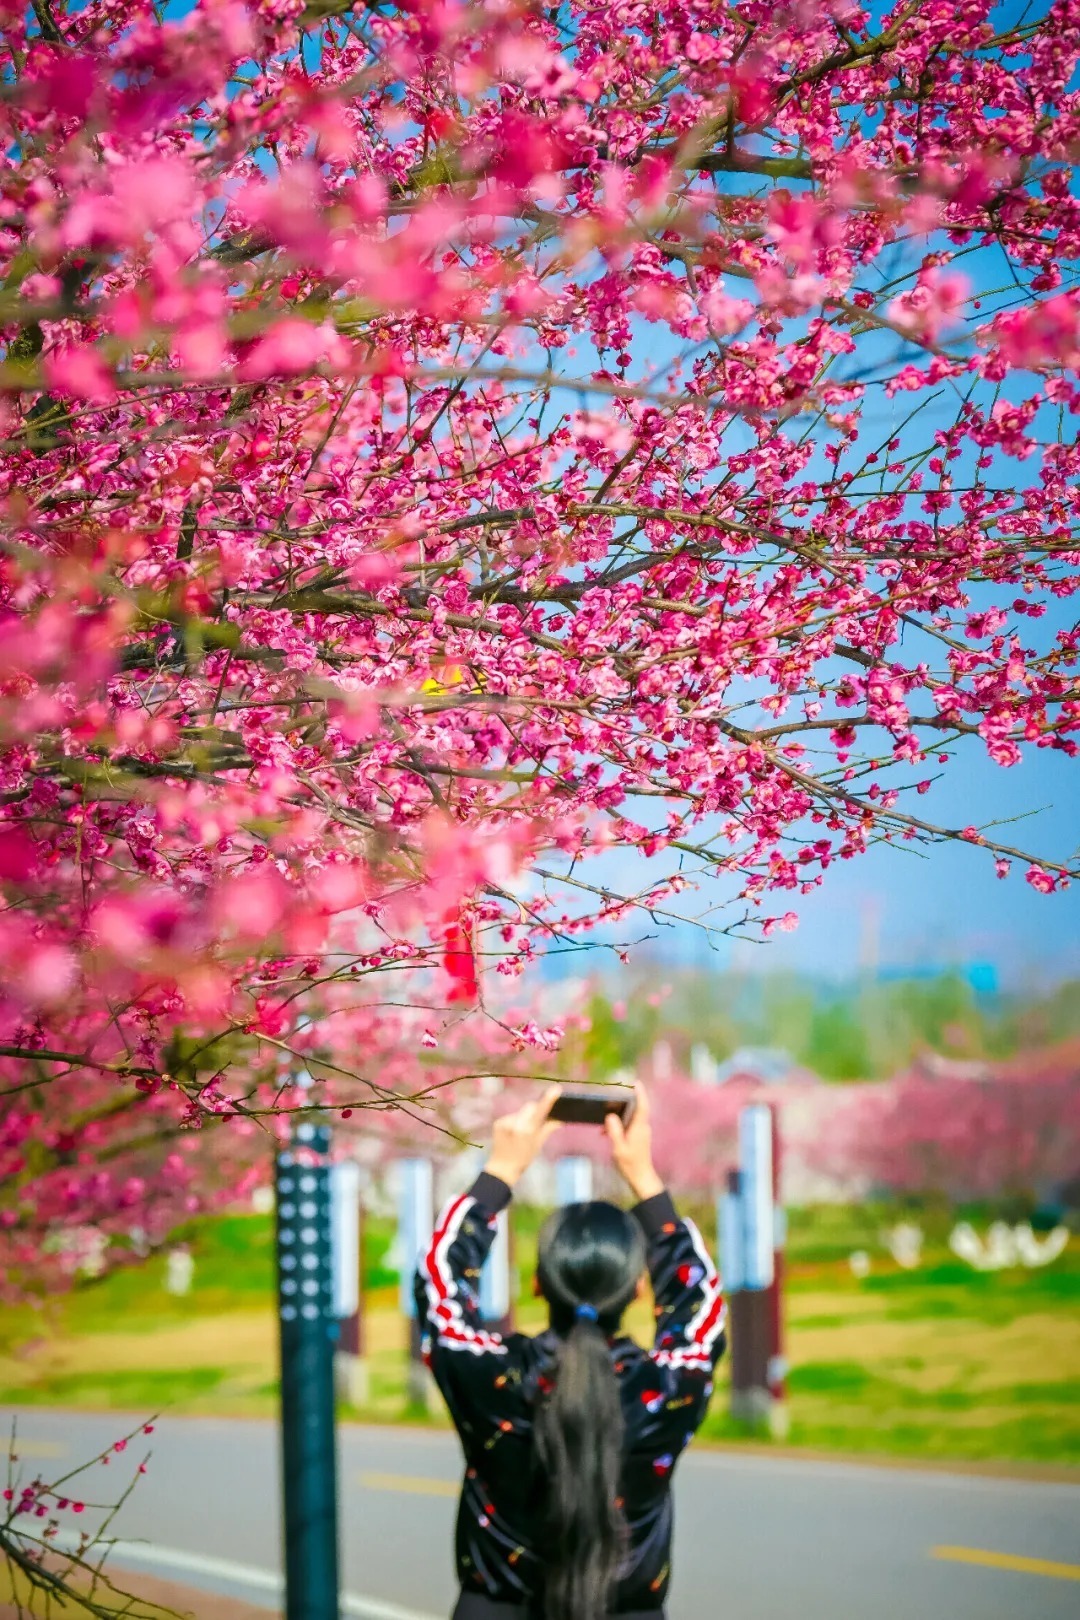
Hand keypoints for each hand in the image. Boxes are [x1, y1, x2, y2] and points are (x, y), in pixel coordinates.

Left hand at [484, 1087, 561, 1187]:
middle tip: (538, 1122)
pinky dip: (516, 1121)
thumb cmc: (523, 1158)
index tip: (556, 1088)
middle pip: (531, 1107)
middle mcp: (516, 1123)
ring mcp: (505, 1122)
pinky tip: (513, 1133)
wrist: (502, 1168)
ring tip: (522, 1133)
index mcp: (527, 1130)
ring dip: (525, 1117)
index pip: (540, 1110)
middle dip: (536, 1110)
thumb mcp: (538, 1145)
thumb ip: (548, 1129)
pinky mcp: (499, 1122)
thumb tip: (559, 1120)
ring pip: (521, 1111)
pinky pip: (512, 1116)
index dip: (549, 1099)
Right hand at [605, 1083, 662, 1202]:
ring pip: (630, 1117)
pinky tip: (606, 1133)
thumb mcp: (619, 1148)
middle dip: (624, 1101)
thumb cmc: (630, 1164)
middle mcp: (642, 1127)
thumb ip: (614, 1131)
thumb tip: (610, 1116)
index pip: (642, 1106)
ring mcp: (641, 1132)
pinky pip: (628, 1126)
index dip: (640, 1093)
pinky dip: (618, 1126)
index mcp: (639, 1127)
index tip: (636, 1083)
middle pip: (635, 1109)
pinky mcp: (638, 1137)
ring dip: (618, 1116)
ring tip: (604, 1118)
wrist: (641, 1178)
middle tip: (613, 1095)